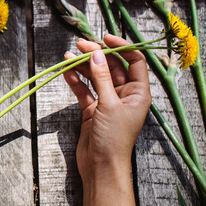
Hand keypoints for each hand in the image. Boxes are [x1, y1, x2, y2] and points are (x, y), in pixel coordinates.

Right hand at [63, 34, 150, 184]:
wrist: (101, 167)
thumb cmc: (113, 139)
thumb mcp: (109, 105)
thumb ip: (102, 78)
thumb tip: (96, 54)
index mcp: (139, 92)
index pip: (134, 61)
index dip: (121, 46)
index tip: (104, 38)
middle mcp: (125, 95)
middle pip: (112, 67)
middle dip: (97, 55)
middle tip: (81, 45)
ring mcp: (108, 102)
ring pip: (96, 77)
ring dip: (84, 66)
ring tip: (69, 56)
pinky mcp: (93, 110)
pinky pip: (85, 90)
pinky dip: (76, 80)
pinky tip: (66, 71)